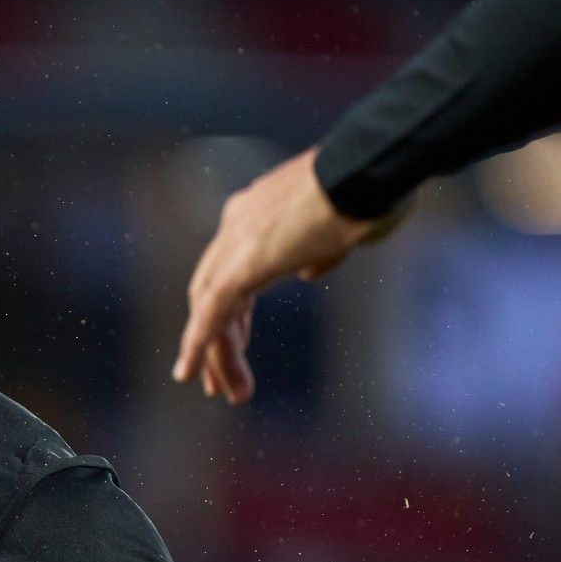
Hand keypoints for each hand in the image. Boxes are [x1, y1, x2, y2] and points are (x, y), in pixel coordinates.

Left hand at [172, 147, 405, 403]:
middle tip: (217, 381)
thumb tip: (308, 273)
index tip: (237, 342)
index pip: (230, 270)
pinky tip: (190, 374)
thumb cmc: (371, 189)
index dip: (231, 311)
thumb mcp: (345, 225)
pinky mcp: (242, 263)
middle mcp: (235, 225)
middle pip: (210, 292)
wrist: (367, 168)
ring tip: (225, 393)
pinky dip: (198, 343)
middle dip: (215, 338)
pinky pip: (211, 312)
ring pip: (210, 308)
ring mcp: (234, 242)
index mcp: (254, 213)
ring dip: (215, 354)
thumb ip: (320, 251)